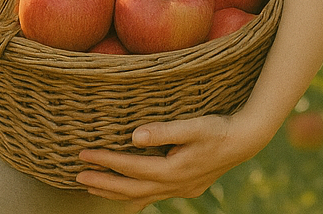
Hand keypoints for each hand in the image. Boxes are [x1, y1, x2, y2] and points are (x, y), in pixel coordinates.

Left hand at [75, 114, 260, 211]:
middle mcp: (173, 185)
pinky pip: (152, 197)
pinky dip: (133, 197)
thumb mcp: (193, 126)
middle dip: (102, 183)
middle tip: (77, 177)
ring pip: (140, 197)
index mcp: (173, 169)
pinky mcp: (183, 188)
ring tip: (90, 188)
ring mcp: (179, 190)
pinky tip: (124, 198)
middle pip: (130, 189)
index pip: (130, 167)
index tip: (83, 155)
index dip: (105, 161)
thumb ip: (163, 131)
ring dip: (114, 193)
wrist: (245, 141)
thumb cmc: (218, 129)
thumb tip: (134, 136)